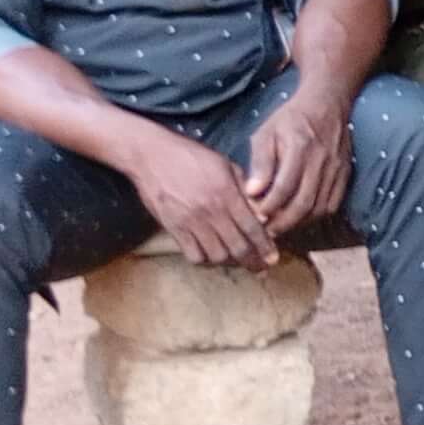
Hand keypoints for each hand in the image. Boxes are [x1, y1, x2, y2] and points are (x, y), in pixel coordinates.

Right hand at [130, 125, 274, 269]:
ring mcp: (190, 222)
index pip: (252, 228)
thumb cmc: (191, 156)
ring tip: (237, 261)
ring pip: (216, 255)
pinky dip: (205, 260)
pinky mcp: (173, 228)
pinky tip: (211, 256)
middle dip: (252, 261)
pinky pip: (192, 254)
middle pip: (237, 247)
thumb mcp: (225, 165)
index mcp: (226, 194)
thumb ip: (245, 189)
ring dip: (229, 262)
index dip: (265, 247)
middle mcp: (210, 211)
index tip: (272, 259)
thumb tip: (263, 212)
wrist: (151, 155)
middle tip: (260, 268)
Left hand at [240, 85, 354, 233]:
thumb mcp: (266, 133)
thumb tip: (251, 192)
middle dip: (282, 223)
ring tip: (280, 227)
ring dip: (299, 223)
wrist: (327, 104)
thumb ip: (260, 163)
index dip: (268, 207)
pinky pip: (332, 205)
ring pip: (319, 208)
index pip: (284, 188)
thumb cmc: (290, 119)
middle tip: (266, 231)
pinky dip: (315, 217)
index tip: (255, 216)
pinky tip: (300, 218)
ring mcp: (337, 169)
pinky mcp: (345, 175)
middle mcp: (322, 161)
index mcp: (299, 147)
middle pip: (303, 203)